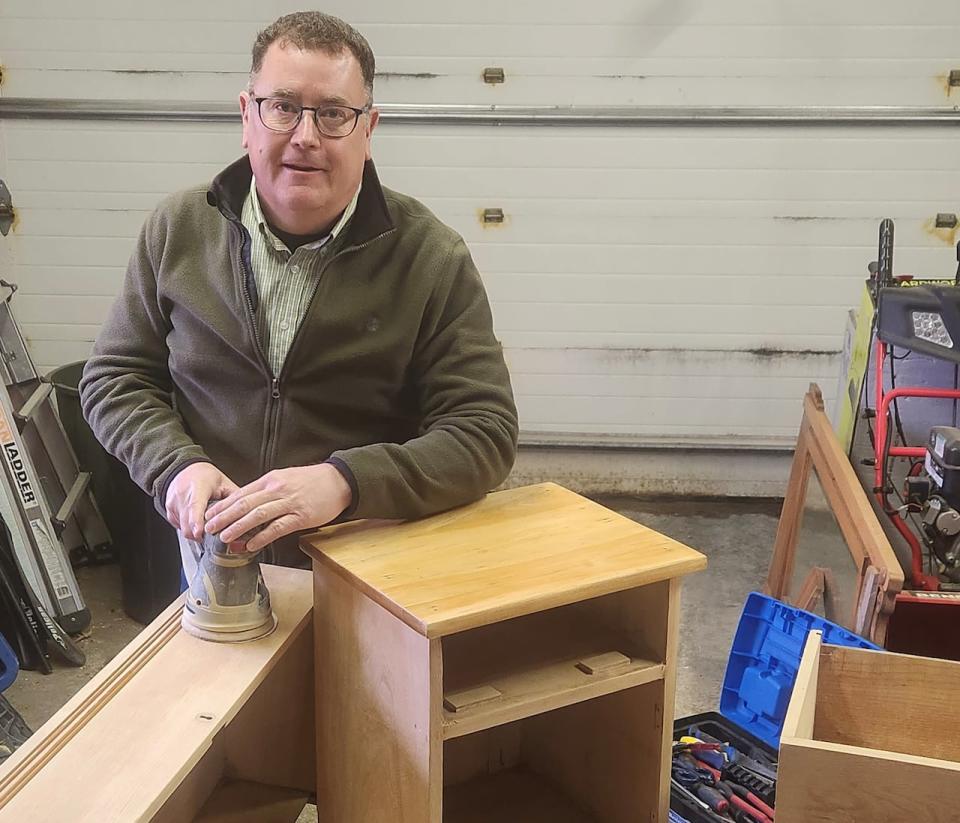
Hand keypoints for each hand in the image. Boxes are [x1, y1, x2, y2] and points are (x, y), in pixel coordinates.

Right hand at [164, 462, 239, 540]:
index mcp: (198, 486)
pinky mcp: (169, 511)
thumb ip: (235, 498)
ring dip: (195, 533)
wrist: (184, 469)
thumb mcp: (223, 482)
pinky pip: (178, 526)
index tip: (200, 532)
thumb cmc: (204, 475)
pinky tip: (197, 523)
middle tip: (215, 535)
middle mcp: (182, 495)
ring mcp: (173, 503)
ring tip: (207, 528)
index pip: (195, 506)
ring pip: (183, 527)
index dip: (197, 521)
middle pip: (187, 522)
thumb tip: (249, 512)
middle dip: (200, 534)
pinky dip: (189, 529)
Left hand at [204, 464, 352, 552]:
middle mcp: (277, 489)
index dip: (223, 505)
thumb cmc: (311, 481)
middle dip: (225, 516)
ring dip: (239, 526)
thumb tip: (247, 504)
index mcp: (270, 480)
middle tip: (209, 528)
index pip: (241, 493)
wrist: (338, 480)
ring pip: (258, 515)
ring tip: (224, 537)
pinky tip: (251, 544)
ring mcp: (289, 503)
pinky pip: (278, 527)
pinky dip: (262, 536)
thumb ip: (267, 490)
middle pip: (245, 504)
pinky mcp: (301, 516)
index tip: (209, 515)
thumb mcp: (285, 478)